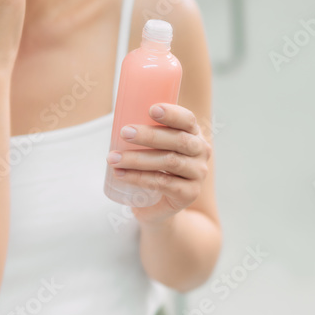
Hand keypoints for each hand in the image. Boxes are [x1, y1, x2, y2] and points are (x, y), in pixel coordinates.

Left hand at [107, 103, 211, 225]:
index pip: (188, 120)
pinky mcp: (189, 193)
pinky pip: (163, 183)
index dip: (172, 114)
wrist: (163, 204)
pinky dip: (139, 177)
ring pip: (170, 162)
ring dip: (138, 158)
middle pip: (178, 140)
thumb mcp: (155, 147)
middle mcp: (201, 152)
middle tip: (124, 132)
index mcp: (194, 134)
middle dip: (150, 135)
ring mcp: (198, 173)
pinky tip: (122, 174)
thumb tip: (118, 114)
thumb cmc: (156, 167)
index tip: (151, 110)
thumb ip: (146, 131)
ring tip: (113, 158)